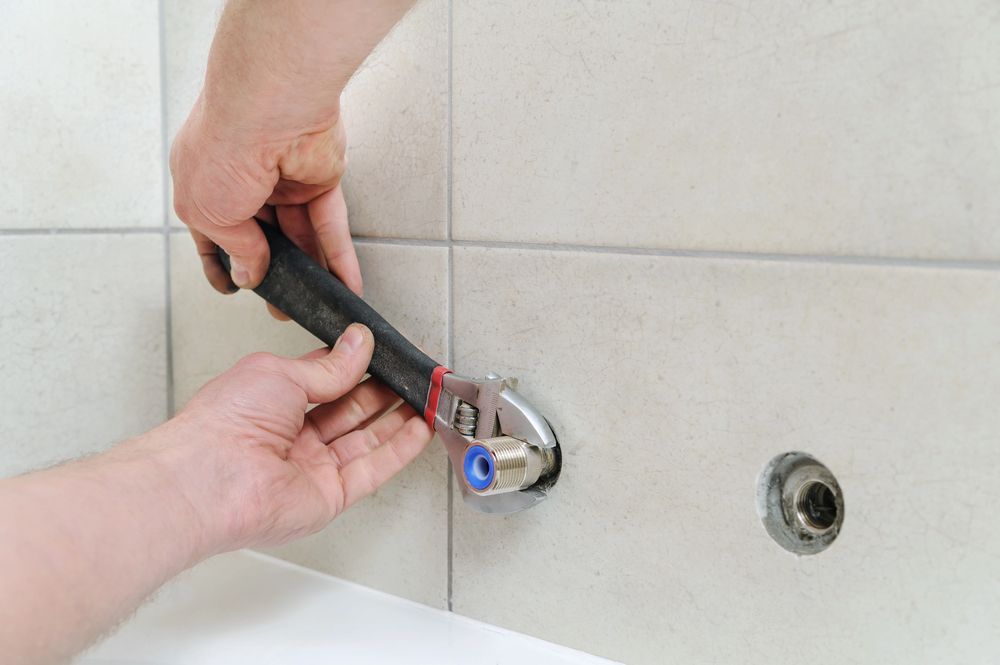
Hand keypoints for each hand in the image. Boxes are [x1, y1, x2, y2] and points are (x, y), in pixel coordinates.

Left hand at [150, 323, 431, 551]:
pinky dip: (399, 449)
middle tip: (414, 375)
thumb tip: (359, 343)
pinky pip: (372, 470)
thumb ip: (330, 365)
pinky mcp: (329, 496)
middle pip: (351, 411)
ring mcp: (313, 467)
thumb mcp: (282, 373)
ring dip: (399, 419)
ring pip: (367, 440)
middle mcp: (293, 436)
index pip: (328, 380)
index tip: (388, 353)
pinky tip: (419, 429)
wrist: (209, 478)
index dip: (359, 366)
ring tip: (427, 398)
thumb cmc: (225, 422)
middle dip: (385, 392)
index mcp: (275, 400)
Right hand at [169, 96, 362, 308]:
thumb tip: (248, 274)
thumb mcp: (210, 212)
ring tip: (314, 305)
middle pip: (262, 238)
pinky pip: (330, 225)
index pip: (212, 232)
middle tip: (281, 306)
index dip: (221, 263)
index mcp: (205, 183)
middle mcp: (244, 181)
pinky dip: (339, 256)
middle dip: (273, 275)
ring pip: (299, 236)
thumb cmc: (224, 146)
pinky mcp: (320, 180)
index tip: (231, 289)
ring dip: (309, 272)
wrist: (270, 107)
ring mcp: (283, 181)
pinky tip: (347, 285)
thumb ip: (234, 248)